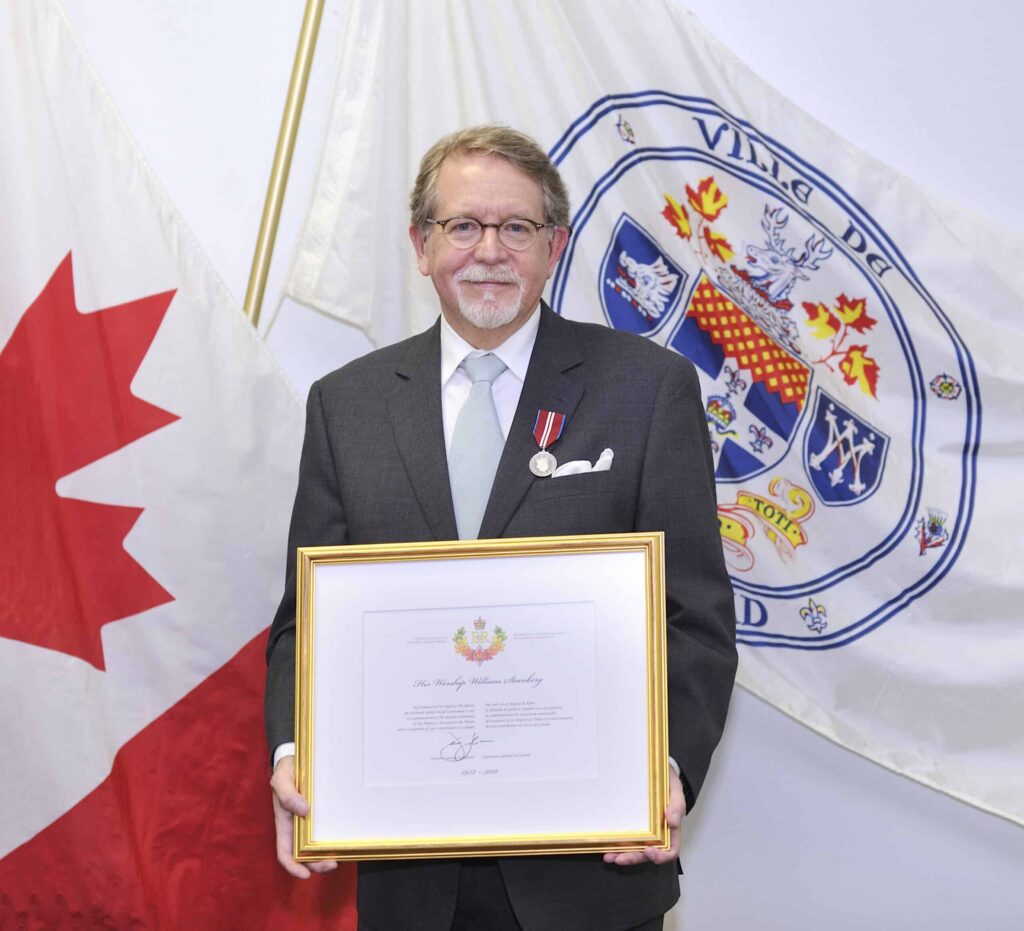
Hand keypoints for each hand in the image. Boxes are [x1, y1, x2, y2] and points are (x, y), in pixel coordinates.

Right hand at [270, 755, 338, 877]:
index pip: (284, 853)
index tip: (306, 875)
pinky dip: (330, 840)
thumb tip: (303, 811)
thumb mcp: (281, 781)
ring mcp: (307, 822)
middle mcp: (296, 827)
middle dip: (316, 864)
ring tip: (339, 857)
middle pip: (303, 855)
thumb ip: (288, 795)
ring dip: (325, 856)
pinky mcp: (319, 815)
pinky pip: (324, 831)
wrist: (295, 760)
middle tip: (333, 863)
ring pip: (315, 847)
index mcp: (285, 824)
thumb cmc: (286, 772)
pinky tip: (341, 840)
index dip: (293, 867)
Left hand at [603, 767, 685, 866]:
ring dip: (622, 855)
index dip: (661, 856)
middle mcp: (657, 833)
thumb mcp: (674, 788)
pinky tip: (606, 846)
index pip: (670, 850)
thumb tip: (673, 822)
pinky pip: (625, 838)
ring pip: (634, 849)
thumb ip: (677, 804)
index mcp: (670, 828)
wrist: (655, 768)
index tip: (649, 852)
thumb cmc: (667, 780)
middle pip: (648, 854)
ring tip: (609, 856)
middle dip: (634, 858)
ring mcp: (644, 830)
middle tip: (621, 858)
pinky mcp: (631, 823)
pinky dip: (616, 845)